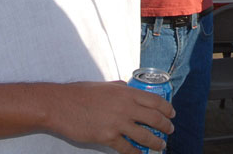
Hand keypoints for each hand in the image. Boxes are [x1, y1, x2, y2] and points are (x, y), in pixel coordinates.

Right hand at [49, 81, 173, 153]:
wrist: (60, 105)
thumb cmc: (79, 93)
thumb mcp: (103, 85)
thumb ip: (118, 88)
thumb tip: (127, 88)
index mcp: (125, 92)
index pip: (155, 101)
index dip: (167, 109)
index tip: (172, 114)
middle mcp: (125, 107)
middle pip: (154, 118)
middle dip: (166, 127)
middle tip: (170, 130)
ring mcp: (117, 123)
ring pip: (145, 136)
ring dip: (156, 142)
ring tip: (160, 146)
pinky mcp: (107, 137)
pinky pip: (127, 148)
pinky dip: (136, 153)